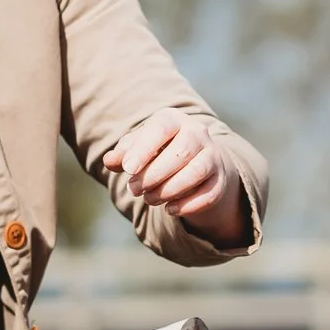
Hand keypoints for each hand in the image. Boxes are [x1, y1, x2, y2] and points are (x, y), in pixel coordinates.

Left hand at [102, 112, 246, 246]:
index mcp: (173, 119)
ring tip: (150, 200)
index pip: (161, 128)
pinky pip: (209, 193)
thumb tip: (110, 161)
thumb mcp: (138, 148)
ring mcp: (212, 155)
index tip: (128, 169)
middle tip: (135, 190)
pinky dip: (188, 204)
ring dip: (170, 189)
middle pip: (180, 152)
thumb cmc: (158, 151)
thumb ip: (123, 154)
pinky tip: (170, 210)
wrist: (194, 160)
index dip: (144, 149)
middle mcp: (197, 133)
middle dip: (154, 175)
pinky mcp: (220, 179)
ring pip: (197, 171)